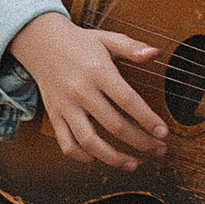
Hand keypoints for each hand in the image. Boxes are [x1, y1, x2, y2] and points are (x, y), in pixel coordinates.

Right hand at [10, 11, 165, 169]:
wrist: (41, 42)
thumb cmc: (80, 42)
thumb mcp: (108, 39)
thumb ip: (132, 47)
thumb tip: (156, 53)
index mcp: (98, 71)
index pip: (126, 100)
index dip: (147, 119)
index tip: (163, 132)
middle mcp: (81, 91)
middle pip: (113, 125)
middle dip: (140, 141)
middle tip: (159, 150)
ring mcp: (66, 106)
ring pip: (89, 141)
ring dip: (113, 158)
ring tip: (133, 164)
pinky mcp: (54, 115)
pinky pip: (66, 143)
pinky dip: (82, 157)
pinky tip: (99, 159)